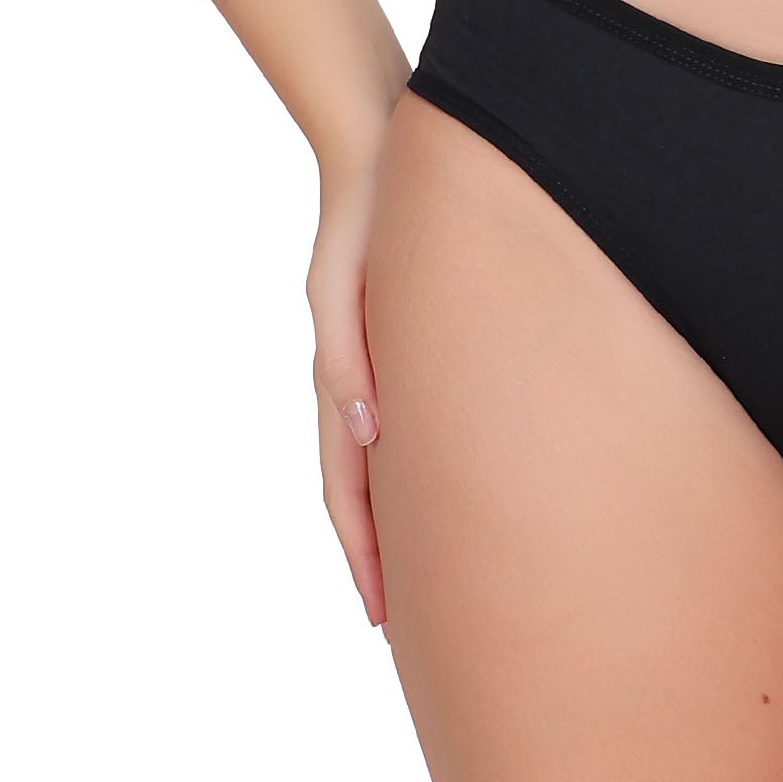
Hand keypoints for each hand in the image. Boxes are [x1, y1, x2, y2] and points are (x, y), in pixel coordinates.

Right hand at [306, 146, 386, 627]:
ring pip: (380, 467)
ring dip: (396, 522)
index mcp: (342, 379)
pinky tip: (440, 487)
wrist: (373, 155)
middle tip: (407, 626)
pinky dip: (411, 472)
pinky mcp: (398, 345)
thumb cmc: (362, 220)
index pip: (347, 489)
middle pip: (362, 494)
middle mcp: (356, 385)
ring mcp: (375, 368)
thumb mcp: (344, 287)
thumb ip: (348, 354)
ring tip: (425, 578)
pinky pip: (402, 427)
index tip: (382, 616)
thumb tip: (367, 430)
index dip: (364, 553)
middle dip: (379, 559)